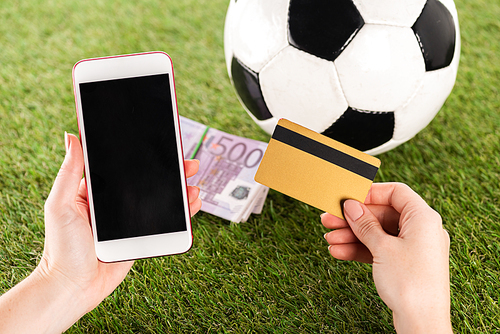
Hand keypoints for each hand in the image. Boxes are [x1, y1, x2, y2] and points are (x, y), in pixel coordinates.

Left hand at [0, 132, 201, 332]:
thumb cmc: (61, 247)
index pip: (124, 167)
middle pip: (148, 181)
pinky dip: (181, 213)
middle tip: (187, 162)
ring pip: (160, 199)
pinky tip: (192, 204)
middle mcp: (117, 203)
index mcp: (97, 191)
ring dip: (179, 190)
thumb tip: (71, 137)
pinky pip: (165, 221)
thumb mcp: (61, 205)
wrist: (74, 286)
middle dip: (170, 170)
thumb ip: (69, 173)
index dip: (143, 155)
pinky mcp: (142, 236)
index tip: (159, 143)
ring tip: (193, 183)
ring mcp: (131, 220)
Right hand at [322, 183, 451, 333]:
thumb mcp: (381, 247)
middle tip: (329, 219)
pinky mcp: (405, 264)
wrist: (422, 323)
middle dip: (353, 219)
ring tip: (329, 239)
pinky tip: (339, 252)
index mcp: (423, 218)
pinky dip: (360, 250)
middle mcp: (421, 230)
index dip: (370, 193)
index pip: (396, 192)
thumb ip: (364, 224)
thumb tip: (351, 206)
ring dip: (352, 235)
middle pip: (382, 214)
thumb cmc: (410, 283)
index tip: (349, 198)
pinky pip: (380, 250)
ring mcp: (413, 248)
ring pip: (378, 233)